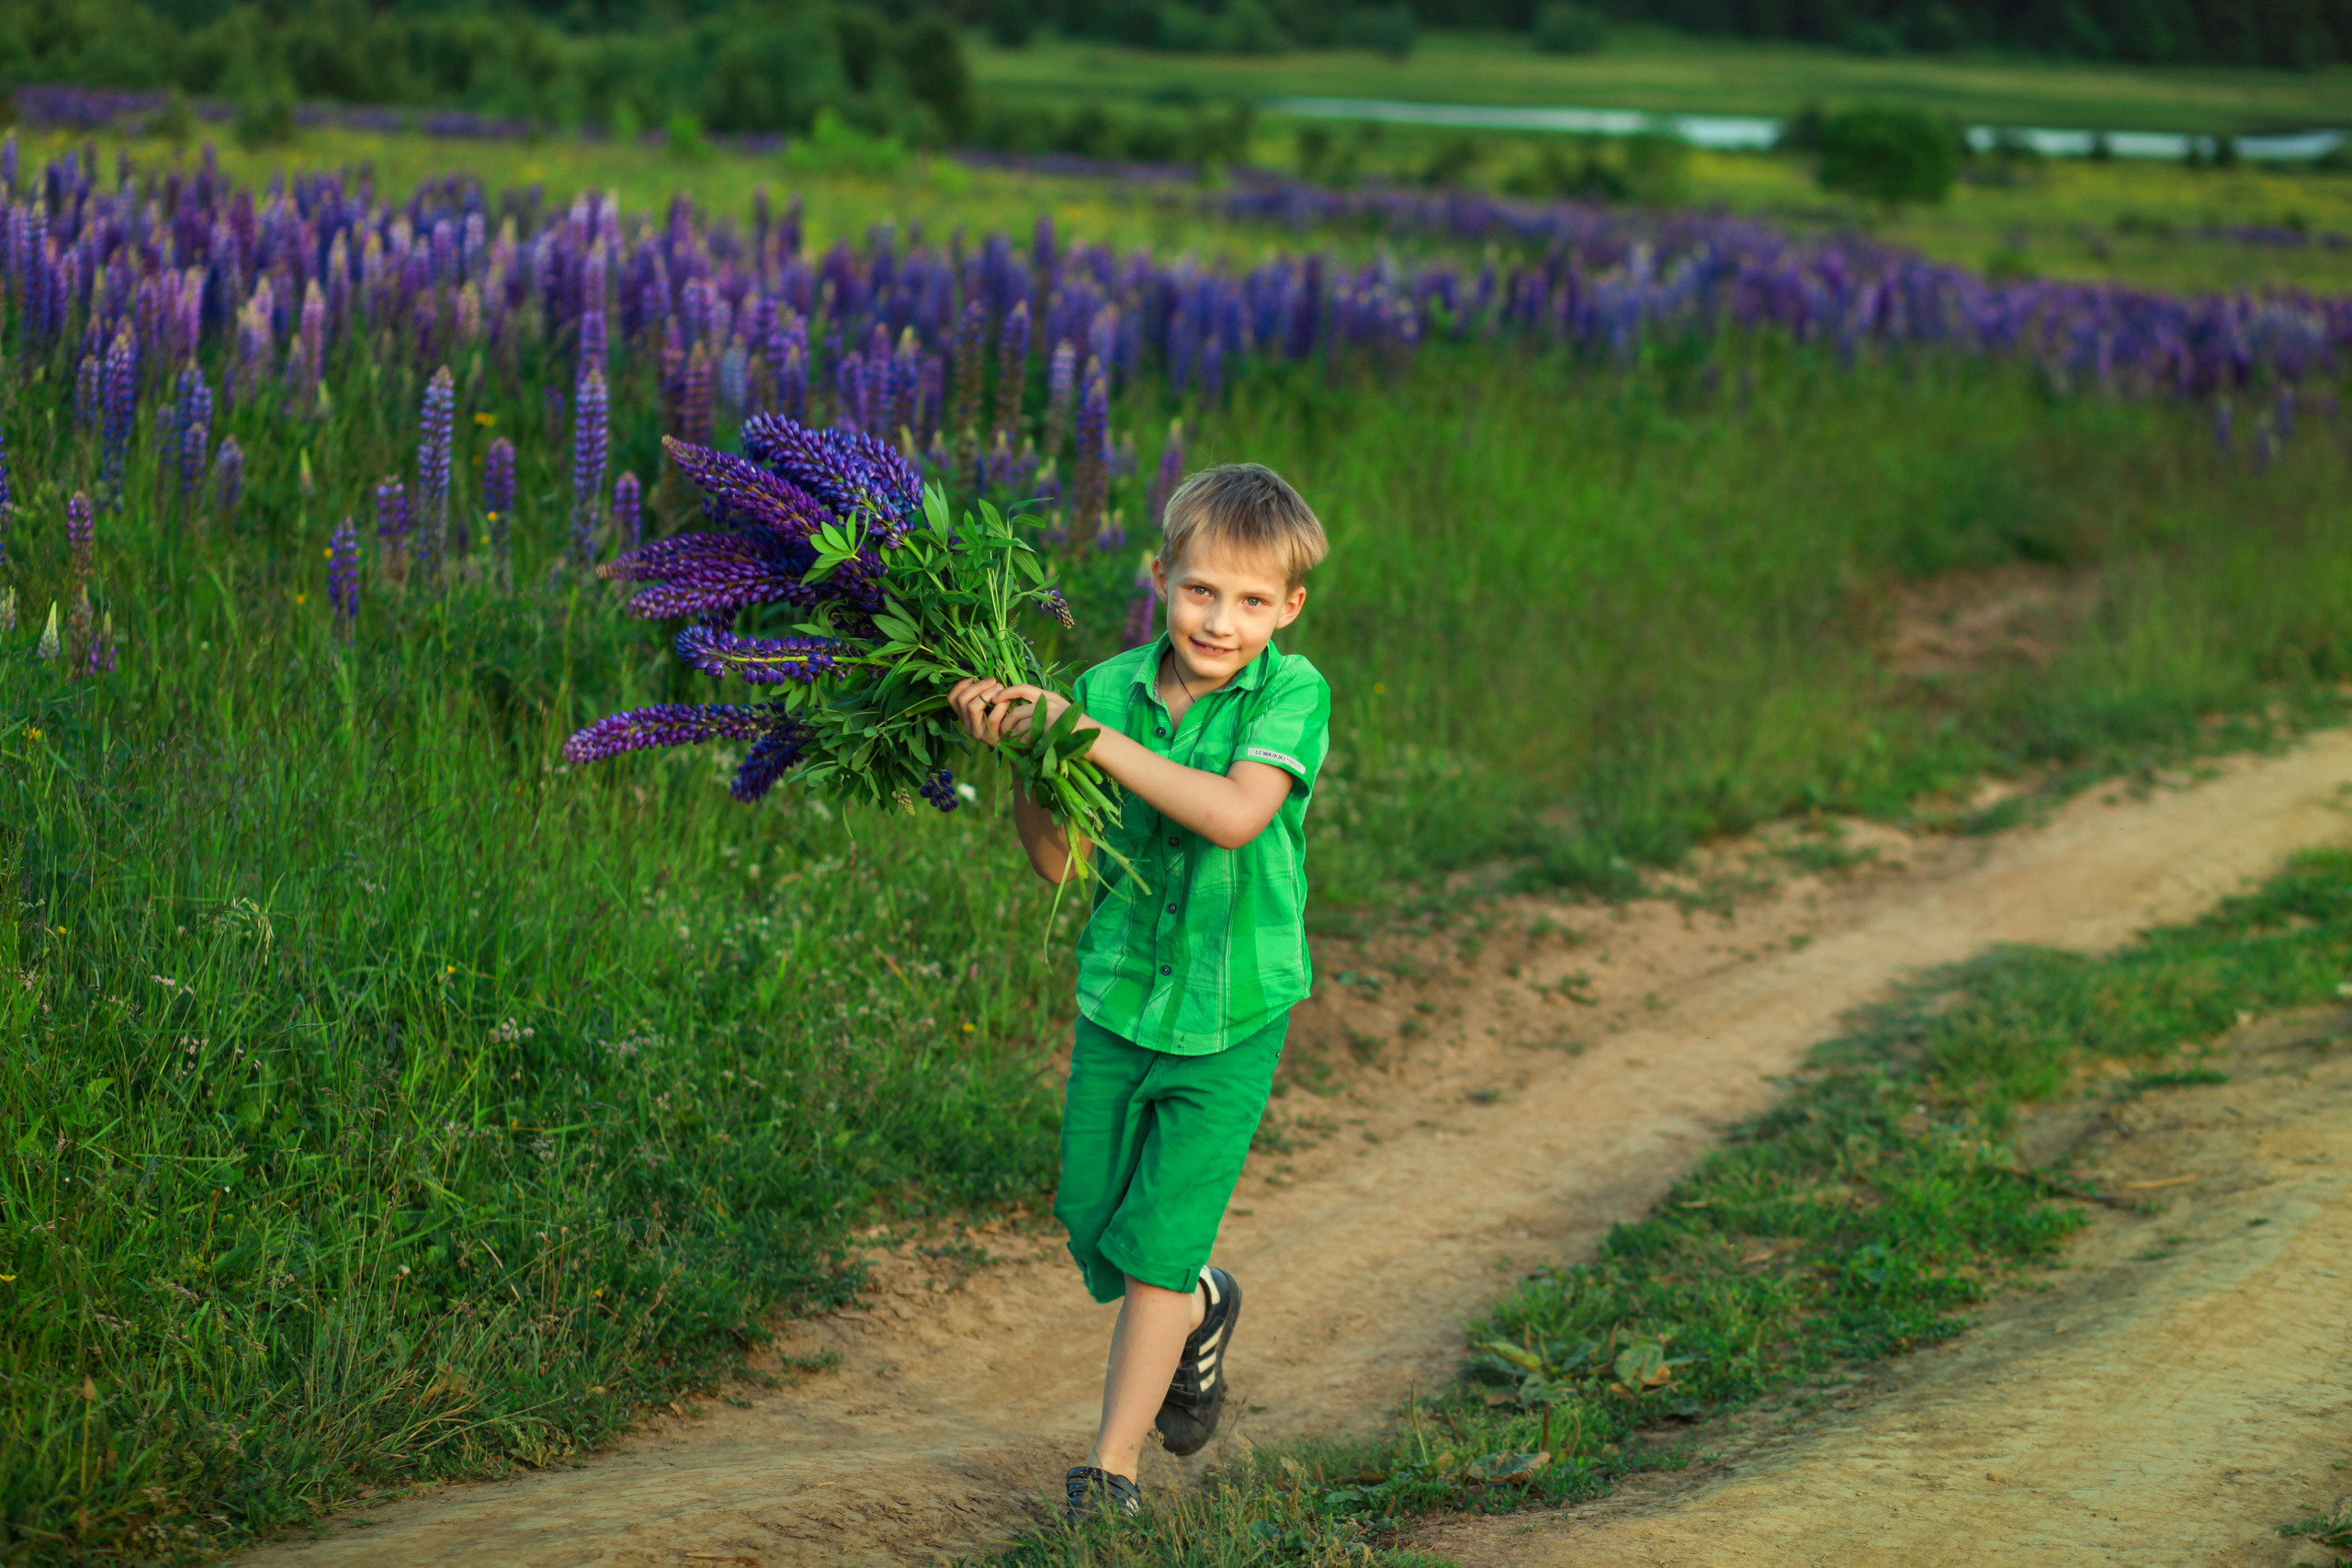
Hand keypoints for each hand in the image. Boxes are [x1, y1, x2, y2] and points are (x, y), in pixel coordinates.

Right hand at [947, 679, 1069, 745]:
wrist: (1019, 742)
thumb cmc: (1006, 717)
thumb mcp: (991, 705)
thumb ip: (984, 694)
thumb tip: (983, 677)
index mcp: (964, 716)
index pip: (952, 699)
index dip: (960, 685)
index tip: (974, 678)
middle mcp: (967, 725)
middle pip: (962, 700)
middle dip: (978, 686)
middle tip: (993, 681)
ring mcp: (977, 733)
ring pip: (973, 707)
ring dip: (987, 693)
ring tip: (1000, 688)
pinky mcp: (991, 738)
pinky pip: (992, 718)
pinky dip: (1000, 706)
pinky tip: (1007, 701)